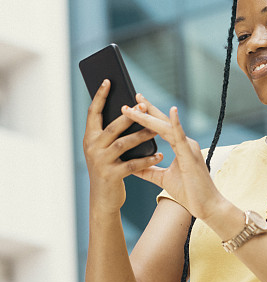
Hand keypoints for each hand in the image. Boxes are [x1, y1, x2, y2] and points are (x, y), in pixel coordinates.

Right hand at [83, 80, 163, 212]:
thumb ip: (109, 134)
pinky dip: (148, 159)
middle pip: (112, 127)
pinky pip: (133, 164)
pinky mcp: (111, 176)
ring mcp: (100, 162)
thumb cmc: (108, 170)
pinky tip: (160, 154)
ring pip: (123, 144)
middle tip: (143, 105)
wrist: (102, 201)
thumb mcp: (104, 151)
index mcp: (89, 138)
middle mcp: (91, 148)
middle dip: (129, 115)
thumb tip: (126, 111)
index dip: (99, 96)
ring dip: (142, 135)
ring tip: (158, 129)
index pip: (93, 112)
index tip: (108, 80)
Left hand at [121, 95, 224, 221]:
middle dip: (147, 110)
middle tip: (133, 96)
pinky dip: (176, 123)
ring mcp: (189, 147)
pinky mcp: (191, 155)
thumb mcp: (163, 179)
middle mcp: (185, 143)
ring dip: (151, 116)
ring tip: (137, 104)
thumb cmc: (190, 193)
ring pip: (167, 127)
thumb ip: (149, 170)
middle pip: (163, 122)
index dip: (148, 116)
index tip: (133, 106)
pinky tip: (171, 111)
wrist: (207, 206)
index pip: (161, 127)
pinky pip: (181, 136)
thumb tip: (132, 166)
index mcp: (180, 146)